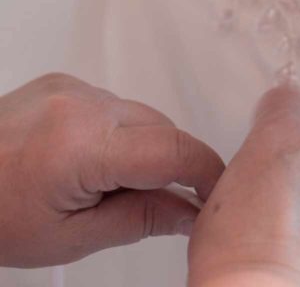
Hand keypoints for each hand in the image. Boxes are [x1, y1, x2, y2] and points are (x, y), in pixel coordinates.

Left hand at [0, 73, 223, 267]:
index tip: (217, 194)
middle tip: (161, 207)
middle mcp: (81, 102)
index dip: (204, 171)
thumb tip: (190, 213)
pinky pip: (111, 103)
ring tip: (108, 188)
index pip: (170, 149)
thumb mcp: (68, 239)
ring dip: (142, 147)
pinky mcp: (61, 79)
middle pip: (159, 127)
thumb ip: (139, 220)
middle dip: (170, 165)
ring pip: (138, 114)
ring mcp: (70, 85)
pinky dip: (116, 131)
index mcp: (82, 146)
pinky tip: (90, 162)